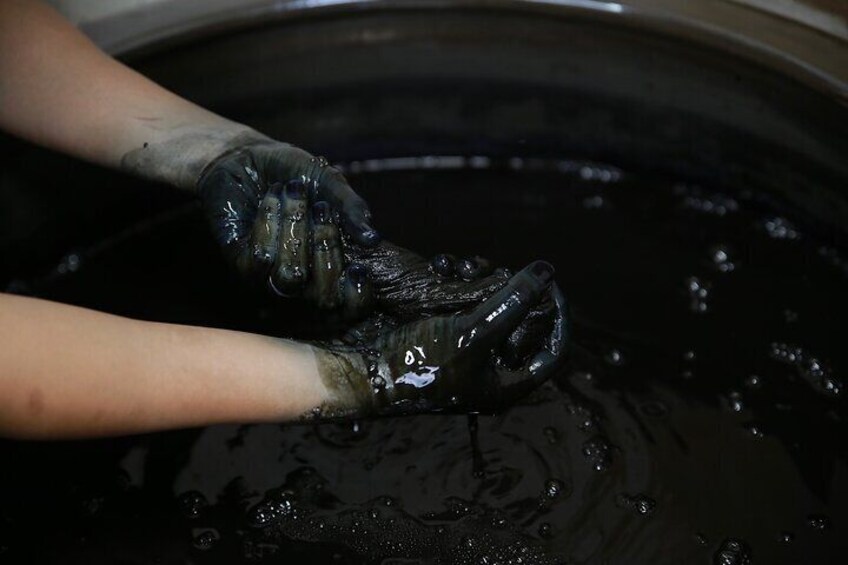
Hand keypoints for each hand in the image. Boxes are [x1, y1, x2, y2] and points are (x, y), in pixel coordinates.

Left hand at [197, 140, 378, 316]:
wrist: (249, 157)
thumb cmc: (296, 174)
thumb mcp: (331, 185)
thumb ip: (352, 210)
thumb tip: (372, 238)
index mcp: (330, 266)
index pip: (349, 305)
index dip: (358, 296)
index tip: (359, 267)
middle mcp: (302, 281)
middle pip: (323, 298)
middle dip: (326, 248)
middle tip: (321, 208)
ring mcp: (270, 277)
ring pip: (291, 277)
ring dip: (296, 229)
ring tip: (293, 192)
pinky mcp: (241, 264)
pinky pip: (261, 259)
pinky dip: (270, 223)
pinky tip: (272, 197)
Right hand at [307, 261, 568, 418]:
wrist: (367, 374)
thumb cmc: (423, 363)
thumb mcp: (474, 331)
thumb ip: (512, 302)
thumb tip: (547, 272)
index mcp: (506, 388)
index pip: (553, 352)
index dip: (560, 319)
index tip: (552, 286)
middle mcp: (491, 380)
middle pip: (526, 336)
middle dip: (524, 302)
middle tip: (519, 274)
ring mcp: (469, 365)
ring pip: (498, 324)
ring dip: (496, 296)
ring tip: (487, 271)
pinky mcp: (448, 350)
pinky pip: (473, 321)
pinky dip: (474, 299)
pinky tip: (462, 278)